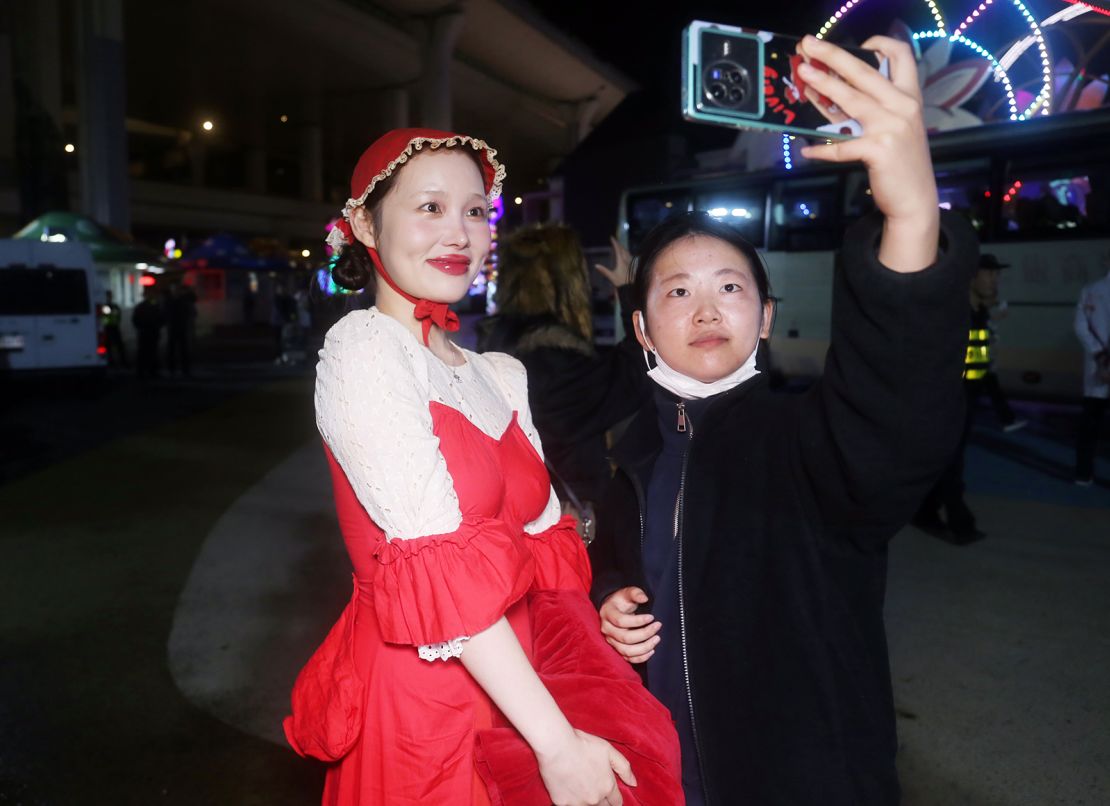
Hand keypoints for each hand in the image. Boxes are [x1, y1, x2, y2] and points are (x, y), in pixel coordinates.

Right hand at [537, 728, 635, 805]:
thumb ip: (624, 768)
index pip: (616, 802)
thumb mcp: (608, 750)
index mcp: (607, 786)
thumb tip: (634, 783)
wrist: (556, 746)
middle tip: (594, 790)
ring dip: (587, 802)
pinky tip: (568, 791)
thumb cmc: (583, 744)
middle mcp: (595, 798)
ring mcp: (578, 803)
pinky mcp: (562, 803)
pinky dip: (570, 801)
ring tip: (582, 790)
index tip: (610, 795)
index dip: (614, 798)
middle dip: (602, 801)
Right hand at [594, 236, 632, 289]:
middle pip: (623, 249)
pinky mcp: (632, 266)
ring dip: (623, 248)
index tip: (611, 237)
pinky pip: (630, 256)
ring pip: (627, 252)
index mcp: (621, 261)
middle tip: (615, 240)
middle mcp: (627, 260)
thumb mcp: (611, 276)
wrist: (630, 288)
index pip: (617, 249)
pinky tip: (627, 255)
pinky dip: (627, 253)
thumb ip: (604, 271)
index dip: (614, 243)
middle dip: (618, 244)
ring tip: (620, 246)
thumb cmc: (621, 282)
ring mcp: (630, 263)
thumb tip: (595, 266)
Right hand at [600, 587, 659, 663]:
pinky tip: (651, 650)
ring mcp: (611, 641)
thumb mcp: (627, 593)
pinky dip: (641, 657)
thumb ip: (636, 593)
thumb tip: (644, 598)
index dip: (638, 621)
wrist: (613, 610)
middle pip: (625, 638)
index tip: (652, 617)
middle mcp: (607, 629)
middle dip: (645, 634)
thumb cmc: (621, 601)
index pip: (621, 621)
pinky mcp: (616, 649)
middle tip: (657, 626)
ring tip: (657, 639)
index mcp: (607, 614)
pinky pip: (628, 658)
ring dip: (644, 647)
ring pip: (626, 651)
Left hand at [795, 35, 938, 271]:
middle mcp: (903, 106)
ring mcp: (892, 127)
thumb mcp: (892, 129)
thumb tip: (829, 93)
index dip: (881, 43)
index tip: (860, 42)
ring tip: (803, 77)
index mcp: (908, 97)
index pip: (901, 56)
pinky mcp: (879, 150)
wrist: (915, 199)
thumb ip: (867, 110)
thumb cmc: (900, 162)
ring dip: (823, 86)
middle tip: (809, 46)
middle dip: (833, 55)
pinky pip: (841, 146)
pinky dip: (822, 149)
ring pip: (850, 100)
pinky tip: (806, 149)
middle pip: (863, 72)